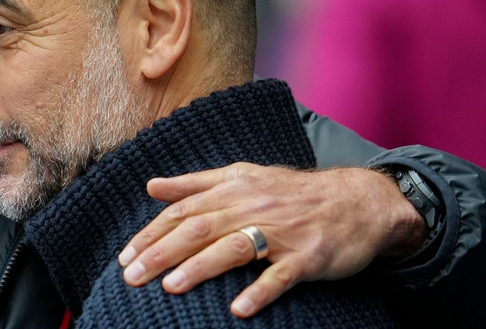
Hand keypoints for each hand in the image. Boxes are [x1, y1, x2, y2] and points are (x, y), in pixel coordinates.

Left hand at [116, 163, 426, 317]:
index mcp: (234, 188)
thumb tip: (152, 186)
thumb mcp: (243, 177)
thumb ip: (196, 183)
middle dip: (162, 253)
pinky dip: (259, 291)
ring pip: (234, 248)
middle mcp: (253, 206)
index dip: (151, 233)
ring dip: (200, 268)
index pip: (183, 210)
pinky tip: (238, 309)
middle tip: (132, 277)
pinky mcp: (309, 256)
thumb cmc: (294, 192)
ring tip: (171, 288)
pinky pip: (281, 275)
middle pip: (199, 228)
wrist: (360, 201)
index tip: (126, 256)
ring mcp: (283, 232)